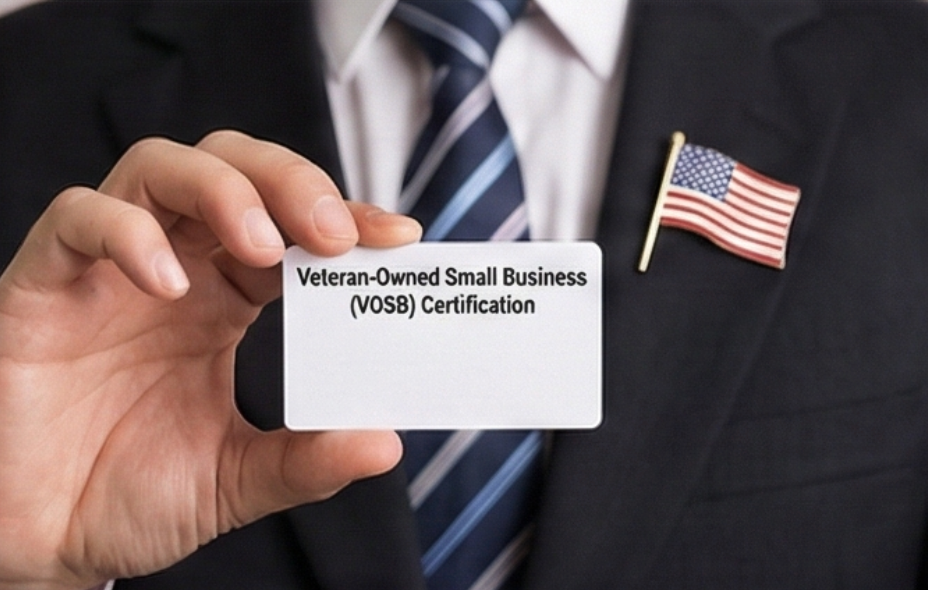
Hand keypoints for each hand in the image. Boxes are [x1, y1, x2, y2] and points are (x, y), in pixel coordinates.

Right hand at [0, 131, 419, 589]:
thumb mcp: (235, 480)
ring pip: (160, 169)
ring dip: (223, 191)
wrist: (39, 539)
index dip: (345, 219)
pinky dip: (127, 234)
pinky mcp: (43, 285)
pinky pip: (77, 220)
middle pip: (233, 169)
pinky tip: (169, 282)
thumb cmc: (130, 497)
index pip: (291, 229)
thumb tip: (386, 443)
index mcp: (226, 300)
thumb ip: (305, 461)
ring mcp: (108, 270)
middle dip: (290, 183)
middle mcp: (175, 269)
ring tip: (263, 247)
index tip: (398, 235)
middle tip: (334, 231)